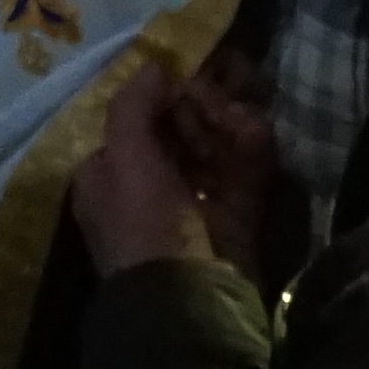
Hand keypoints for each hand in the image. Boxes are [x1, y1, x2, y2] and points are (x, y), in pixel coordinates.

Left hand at [68, 61, 256, 274]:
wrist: (189, 303)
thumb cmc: (145, 226)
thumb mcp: (125, 161)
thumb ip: (133, 108)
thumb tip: (151, 64)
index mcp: (109, 173)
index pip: (137, 120)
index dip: (164, 96)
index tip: (190, 75)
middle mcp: (148, 185)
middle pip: (179, 130)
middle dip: (203, 107)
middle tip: (223, 94)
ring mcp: (192, 202)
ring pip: (214, 147)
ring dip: (230, 124)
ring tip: (243, 112)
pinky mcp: (232, 217)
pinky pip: (243, 173)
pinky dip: (252, 150)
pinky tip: (258, 132)